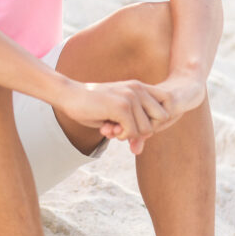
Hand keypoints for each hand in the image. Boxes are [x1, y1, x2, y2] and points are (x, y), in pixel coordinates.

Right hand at [57, 78, 172, 155]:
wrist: (69, 96)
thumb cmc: (90, 106)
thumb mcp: (116, 113)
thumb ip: (131, 124)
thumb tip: (139, 149)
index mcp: (139, 86)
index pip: (165, 106)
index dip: (154, 121)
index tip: (135, 126)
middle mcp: (138, 88)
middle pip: (162, 118)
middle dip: (145, 130)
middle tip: (124, 130)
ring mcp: (131, 97)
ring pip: (147, 129)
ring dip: (130, 134)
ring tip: (112, 128)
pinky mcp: (122, 107)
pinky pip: (133, 132)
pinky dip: (121, 136)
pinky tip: (108, 129)